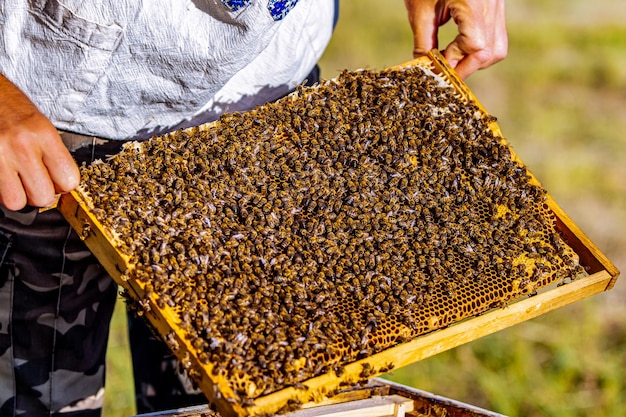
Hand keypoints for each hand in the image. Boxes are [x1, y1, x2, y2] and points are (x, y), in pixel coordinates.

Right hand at [0, 74, 78, 209]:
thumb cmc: (9, 106)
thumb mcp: (40, 124)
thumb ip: (52, 154)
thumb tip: (62, 184)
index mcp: (43, 134)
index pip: (68, 180)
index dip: (64, 184)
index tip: (58, 180)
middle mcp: (22, 146)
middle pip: (43, 197)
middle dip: (40, 194)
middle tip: (35, 182)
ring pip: (17, 202)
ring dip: (18, 196)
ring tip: (16, 181)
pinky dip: (1, 190)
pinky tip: (4, 175)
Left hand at [403, 0, 507, 77]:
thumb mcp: (420, 11)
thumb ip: (424, 42)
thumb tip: (427, 68)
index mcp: (474, 4)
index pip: (474, 47)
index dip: (455, 63)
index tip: (436, 69)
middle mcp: (491, 6)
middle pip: (491, 52)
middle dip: (466, 66)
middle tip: (444, 70)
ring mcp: (496, 6)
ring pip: (497, 47)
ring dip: (475, 60)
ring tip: (450, 59)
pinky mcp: (494, 6)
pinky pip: (494, 35)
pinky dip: (479, 47)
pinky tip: (458, 47)